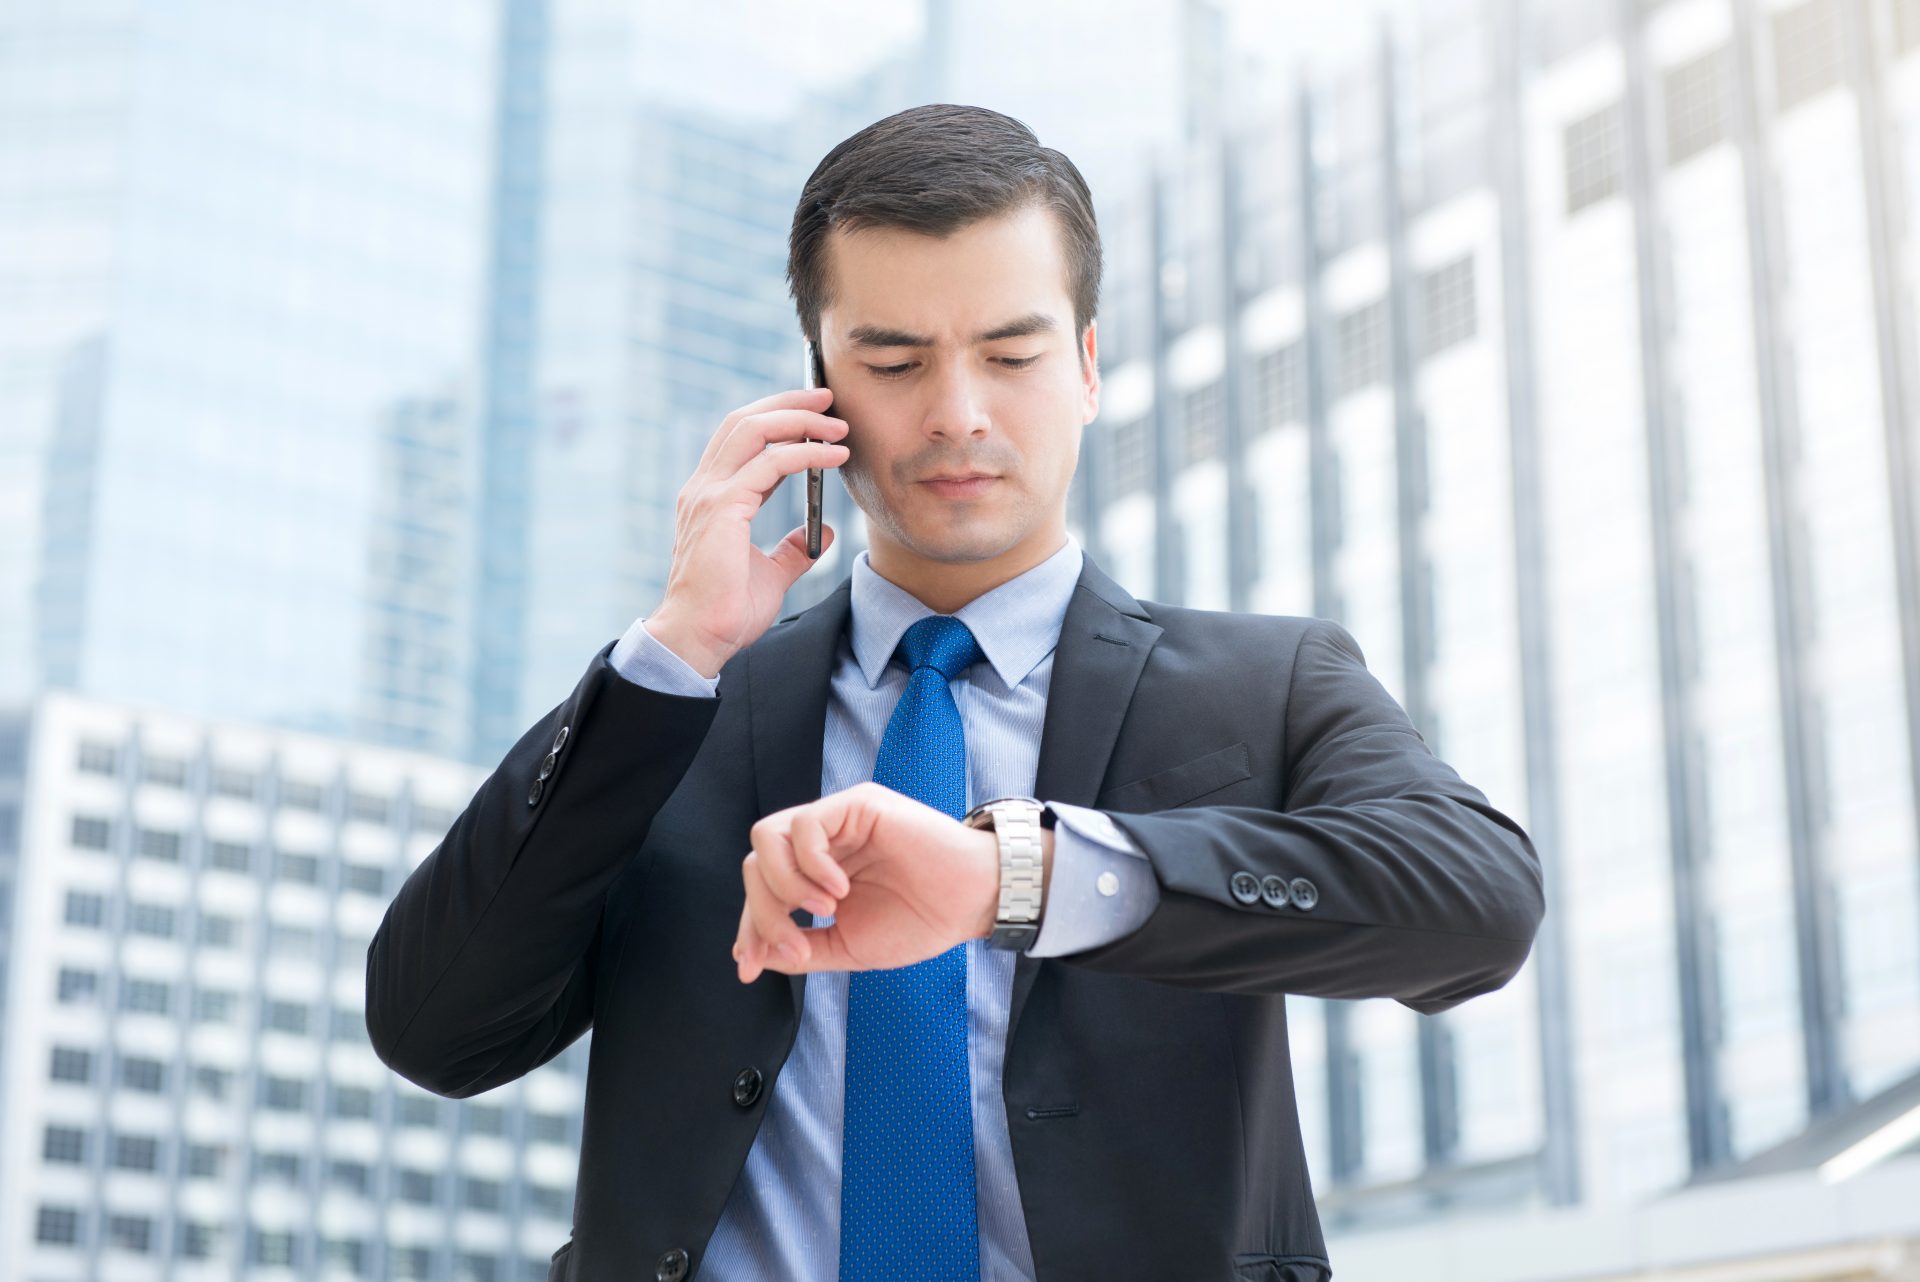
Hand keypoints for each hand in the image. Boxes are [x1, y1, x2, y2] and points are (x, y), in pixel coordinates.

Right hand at [647, 386, 850, 678]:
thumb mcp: (770, 574)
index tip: (817, 414)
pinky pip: (770, 464)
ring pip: (754, 430)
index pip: (743, 439)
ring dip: (799, 419)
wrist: (700, 640)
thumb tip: (825, 532)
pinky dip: (805, 453)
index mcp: (712, 497)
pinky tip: (835, 456)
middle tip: (828, 398)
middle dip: (789, 403)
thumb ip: (793, 550)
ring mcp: (710, 494)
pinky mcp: (722, 508)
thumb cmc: (726, 612)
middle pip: (745, 421)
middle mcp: (705, 488)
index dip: (779, 419)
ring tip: (837, 424)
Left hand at [732, 782, 1008, 982]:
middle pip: (754, 865)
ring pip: (767, 839)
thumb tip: (751, 956)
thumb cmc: (920, 920)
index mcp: (815, 873)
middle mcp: (820, 843)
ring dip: (783, 885)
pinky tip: (839, 889)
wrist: (971, 904)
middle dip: (763, 913)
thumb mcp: (849, 947)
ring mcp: (837, 820)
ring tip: (824, 910)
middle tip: (796, 947)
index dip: (749, 927)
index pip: (761, 889)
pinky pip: (806, 826)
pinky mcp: (857, 804)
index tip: (748, 966)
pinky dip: (811, 863)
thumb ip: (802, 949)